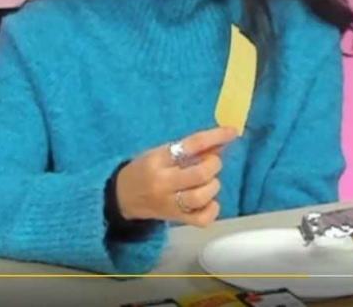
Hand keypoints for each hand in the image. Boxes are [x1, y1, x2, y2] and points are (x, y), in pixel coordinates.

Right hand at [116, 126, 237, 227]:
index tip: (232, 132)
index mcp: (158, 160)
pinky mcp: (175, 219)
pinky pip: (201, 219)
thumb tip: (221, 140)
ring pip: (201, 197)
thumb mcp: (161, 153)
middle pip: (199, 174)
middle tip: (211, 163)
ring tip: (209, 182)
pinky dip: (212, 209)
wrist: (120, 197)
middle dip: (213, 165)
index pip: (191, 145)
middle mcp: (163, 183)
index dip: (215, 137)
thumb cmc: (143, 170)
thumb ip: (190, 149)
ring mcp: (169, 204)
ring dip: (213, 186)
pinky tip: (209, 201)